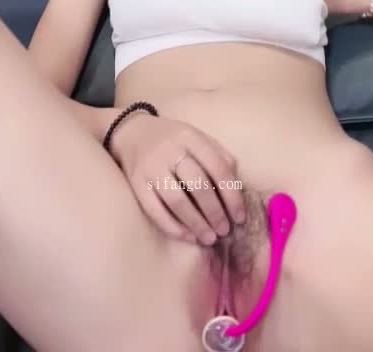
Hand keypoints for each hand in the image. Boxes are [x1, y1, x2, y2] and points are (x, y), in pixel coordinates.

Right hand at [108, 113, 245, 245]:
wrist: (132, 133)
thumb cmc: (173, 141)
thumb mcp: (197, 138)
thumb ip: (218, 156)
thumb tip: (237, 188)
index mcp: (191, 137)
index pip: (218, 167)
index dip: (232, 195)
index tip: (240, 216)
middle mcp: (171, 151)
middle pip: (198, 185)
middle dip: (215, 212)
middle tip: (225, 231)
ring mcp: (151, 168)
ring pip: (177, 200)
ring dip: (196, 223)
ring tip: (210, 238)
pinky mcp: (136, 184)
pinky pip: (155, 211)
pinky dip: (174, 227)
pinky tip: (188, 237)